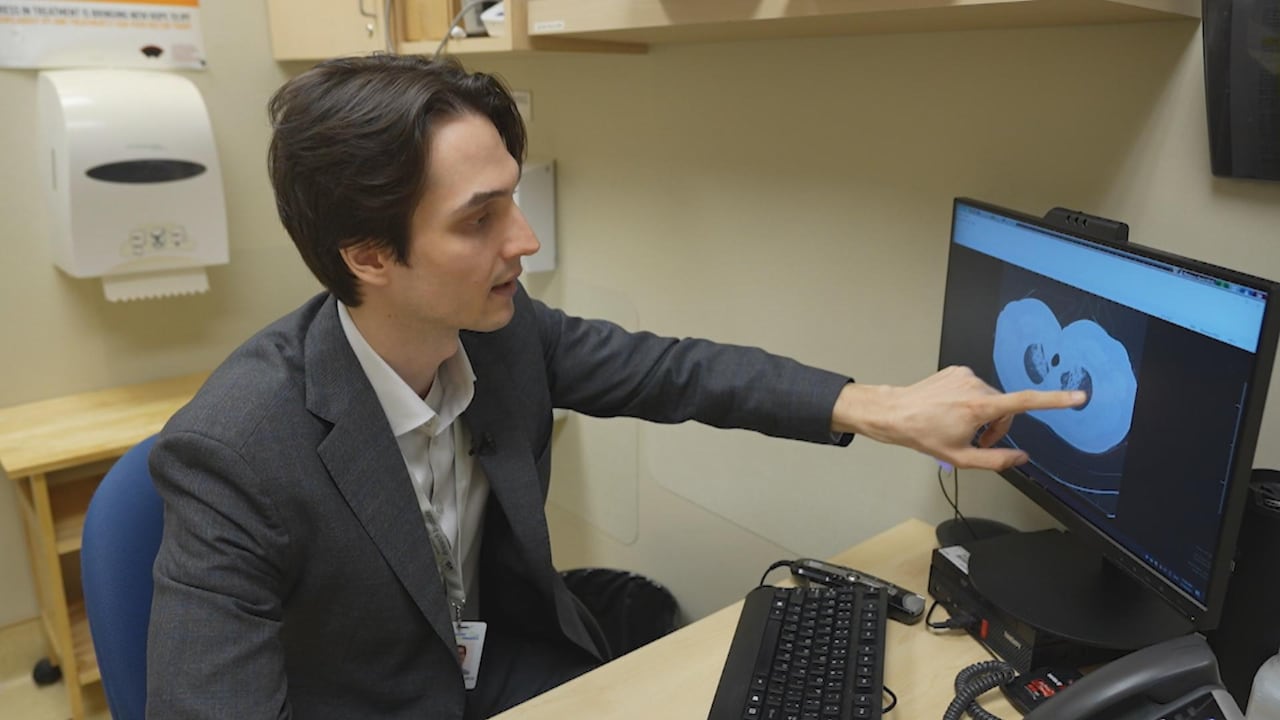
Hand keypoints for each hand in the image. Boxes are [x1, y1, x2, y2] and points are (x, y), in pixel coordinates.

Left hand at [831, 366, 1085, 470]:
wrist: (895, 413)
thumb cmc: (923, 435)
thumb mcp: (960, 458)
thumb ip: (996, 461)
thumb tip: (1022, 458)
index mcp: (980, 407)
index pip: (1026, 402)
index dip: (1055, 400)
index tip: (1078, 396)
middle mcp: (976, 386)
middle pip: (1006, 408)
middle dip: (997, 427)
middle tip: (978, 442)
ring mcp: (966, 376)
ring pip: (991, 400)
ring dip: (984, 416)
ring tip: (961, 428)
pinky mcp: (957, 371)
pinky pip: (976, 389)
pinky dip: (972, 403)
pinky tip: (952, 412)